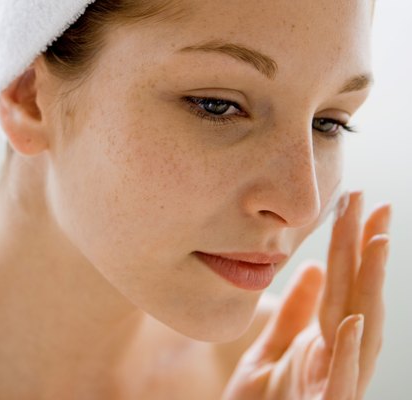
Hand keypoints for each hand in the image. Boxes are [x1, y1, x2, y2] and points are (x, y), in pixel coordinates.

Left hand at [221, 191, 390, 399]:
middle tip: (374, 204)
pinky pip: (341, 380)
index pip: (342, 286)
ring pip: (362, 331)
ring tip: (375, 243)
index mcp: (324, 343)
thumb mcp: (266, 352)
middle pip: (357, 298)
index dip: (351, 246)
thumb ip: (291, 315)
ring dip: (369, 288)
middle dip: (367, 253)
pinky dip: (349, 350)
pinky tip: (353, 319)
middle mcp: (336, 359)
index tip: (358, 203)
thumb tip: (311, 268)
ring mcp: (335, 384)